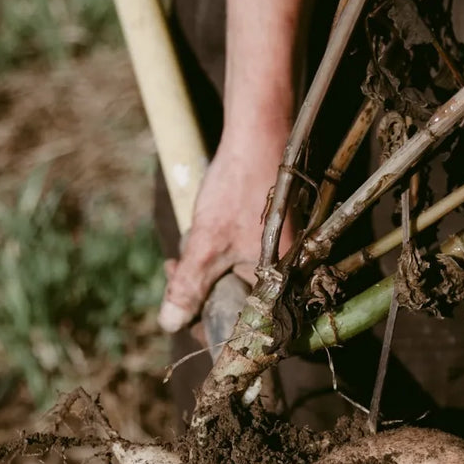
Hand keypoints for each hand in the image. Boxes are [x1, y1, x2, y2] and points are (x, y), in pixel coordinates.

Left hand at [157, 129, 293, 333]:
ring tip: (183, 253)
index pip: (249, 330)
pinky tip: (203, 236)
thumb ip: (188, 286)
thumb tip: (170, 324)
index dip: (212, 330)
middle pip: (243, 307)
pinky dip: (219, 256)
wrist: (259, 132)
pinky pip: (245, 261)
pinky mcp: (277, 238)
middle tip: (174, 274)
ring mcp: (286, 255)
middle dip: (204, 296)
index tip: (183, 320)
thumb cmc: (239, 186)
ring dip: (207, 274)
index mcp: (285, 283)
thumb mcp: (206, 242)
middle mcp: (293, 274)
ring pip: (239, 283)